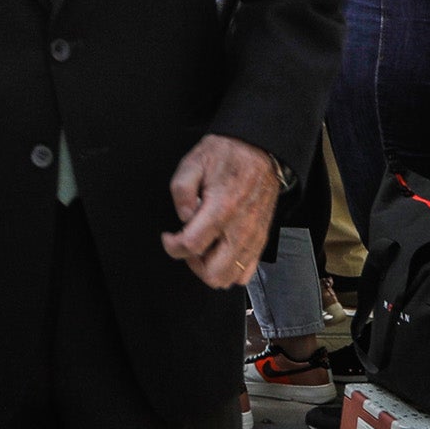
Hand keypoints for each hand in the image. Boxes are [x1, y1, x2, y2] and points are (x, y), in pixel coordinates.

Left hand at [162, 134, 280, 287]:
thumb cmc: (227, 155)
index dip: (173, 246)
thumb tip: (183, 217)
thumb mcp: (193, 162)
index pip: (192, 245)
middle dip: (193, 263)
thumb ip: (181, 191)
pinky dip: (230, 269)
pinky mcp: (260, 240)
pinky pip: (247, 272)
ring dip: (211, 269)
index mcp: (222, 208)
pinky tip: (219, 251)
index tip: (169, 237)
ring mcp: (253, 238)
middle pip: (214, 273)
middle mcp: (241, 228)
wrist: (259, 151)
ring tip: (203, 247)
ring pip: (231, 278)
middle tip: (187, 244)